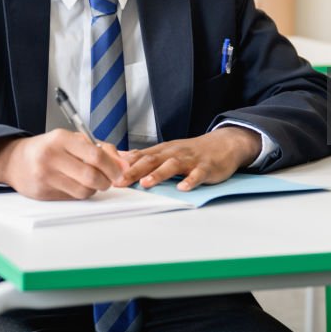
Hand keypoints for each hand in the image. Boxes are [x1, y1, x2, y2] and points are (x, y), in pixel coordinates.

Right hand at [0, 129, 128, 199]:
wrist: (16, 161)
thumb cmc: (49, 148)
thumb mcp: (73, 139)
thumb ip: (100, 148)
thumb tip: (122, 164)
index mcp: (61, 139)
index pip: (95, 155)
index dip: (113, 167)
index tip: (120, 172)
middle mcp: (51, 157)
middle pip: (91, 176)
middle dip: (107, 181)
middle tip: (110, 181)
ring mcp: (45, 176)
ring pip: (83, 191)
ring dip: (94, 189)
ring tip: (91, 181)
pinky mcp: (43, 193)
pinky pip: (72, 198)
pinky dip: (80, 193)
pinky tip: (76, 185)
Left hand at [115, 126, 261, 190]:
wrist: (223, 143)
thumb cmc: (192, 151)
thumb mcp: (167, 151)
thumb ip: (145, 157)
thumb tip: (121, 159)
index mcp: (163, 151)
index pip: (140, 157)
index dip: (123, 166)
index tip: (107, 174)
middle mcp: (174, 153)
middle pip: (151, 161)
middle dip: (134, 171)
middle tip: (120, 181)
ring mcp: (190, 160)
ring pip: (172, 166)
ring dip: (159, 174)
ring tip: (147, 183)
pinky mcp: (206, 167)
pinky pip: (198, 174)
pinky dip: (191, 181)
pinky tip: (183, 188)